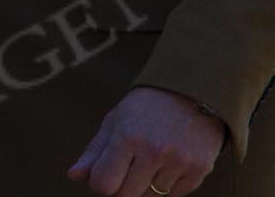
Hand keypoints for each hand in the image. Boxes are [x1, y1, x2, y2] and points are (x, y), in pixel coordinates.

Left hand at [69, 86, 224, 195]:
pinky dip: (169, 184)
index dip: (102, 181)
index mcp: (128, 136)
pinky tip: (170, 161)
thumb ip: (95, 150)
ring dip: (147, 185)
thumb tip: (74, 176)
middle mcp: (154, 151)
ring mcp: (179, 162)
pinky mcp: (199, 169)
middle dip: (122, 186)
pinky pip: (175, 195)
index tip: (107, 170)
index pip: (104, 185)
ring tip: (152, 159)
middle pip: (126, 196)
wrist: (193, 89)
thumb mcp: (116, 119)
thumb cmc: (148, 105)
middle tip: (129, 166)